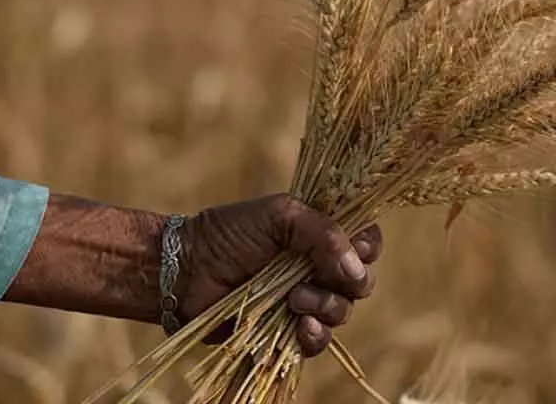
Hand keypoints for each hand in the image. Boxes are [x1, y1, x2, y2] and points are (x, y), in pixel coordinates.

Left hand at [177, 194, 381, 356]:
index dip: (367, 248)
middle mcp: (319, 267)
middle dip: (347, 282)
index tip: (356, 249)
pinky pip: (319, 341)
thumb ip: (324, 233)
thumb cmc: (231, 233)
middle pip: (362, 281)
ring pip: (343, 311)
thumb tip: (357, 269)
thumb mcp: (281, 215)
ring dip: (326, 306)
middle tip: (315, 275)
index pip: (367, 241)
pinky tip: (300, 326)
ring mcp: (306, 300)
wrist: (188, 269)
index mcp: (321, 234)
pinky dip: (315, 335)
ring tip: (294, 299)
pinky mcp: (288, 330)